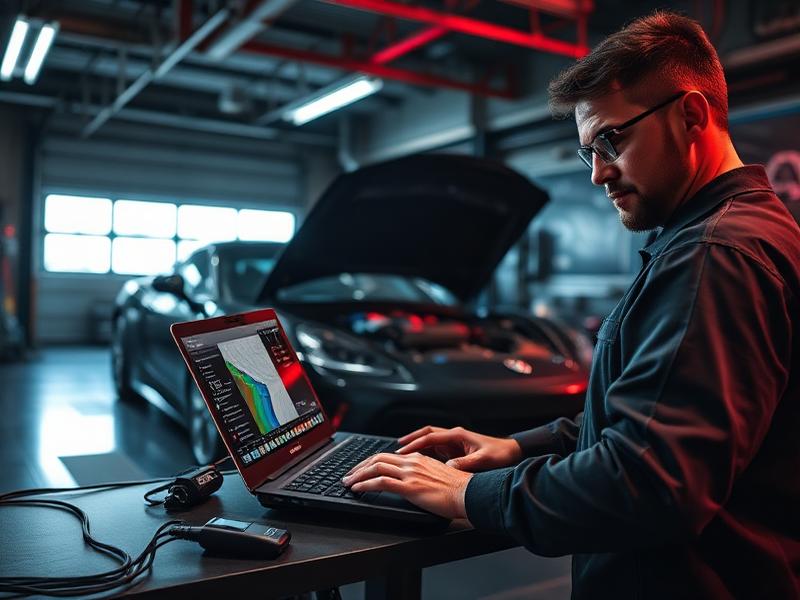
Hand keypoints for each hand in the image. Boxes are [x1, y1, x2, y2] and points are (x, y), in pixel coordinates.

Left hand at [341, 452, 472, 519]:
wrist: (470, 493)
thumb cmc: (459, 490)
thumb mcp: (437, 477)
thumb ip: (423, 476)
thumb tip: (414, 483)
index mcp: (419, 459)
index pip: (388, 456)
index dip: (371, 462)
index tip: (362, 469)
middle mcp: (412, 462)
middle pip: (377, 458)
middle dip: (359, 466)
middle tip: (349, 475)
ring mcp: (410, 473)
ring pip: (375, 467)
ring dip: (357, 475)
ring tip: (348, 482)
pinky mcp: (409, 486)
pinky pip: (381, 482)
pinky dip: (365, 484)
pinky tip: (358, 489)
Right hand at [396, 426, 522, 471]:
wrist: (512, 452)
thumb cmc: (500, 454)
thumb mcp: (483, 460)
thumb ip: (465, 463)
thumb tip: (448, 467)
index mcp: (458, 435)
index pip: (430, 437)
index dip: (415, 444)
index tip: (403, 451)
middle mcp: (454, 436)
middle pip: (427, 435)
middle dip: (411, 440)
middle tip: (397, 448)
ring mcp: (455, 443)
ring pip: (430, 442)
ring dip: (417, 446)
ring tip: (403, 455)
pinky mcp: (457, 450)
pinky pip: (437, 449)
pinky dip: (426, 453)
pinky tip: (420, 462)